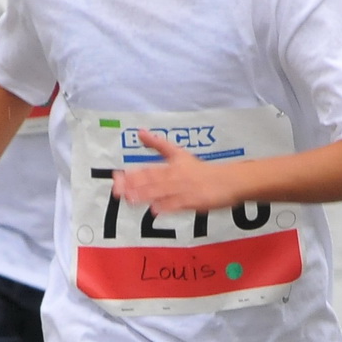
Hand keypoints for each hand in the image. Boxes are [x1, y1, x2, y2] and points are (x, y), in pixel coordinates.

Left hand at [112, 130, 237, 213]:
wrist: (225, 181)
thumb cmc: (200, 170)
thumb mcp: (178, 153)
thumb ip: (158, 144)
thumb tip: (140, 131)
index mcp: (170, 165)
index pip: (147, 170)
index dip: (131, 174)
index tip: (116, 176)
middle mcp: (174, 176)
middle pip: (151, 181)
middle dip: (133, 186)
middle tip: (117, 190)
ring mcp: (183, 189)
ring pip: (161, 192)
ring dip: (145, 196)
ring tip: (130, 199)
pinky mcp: (193, 201)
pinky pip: (178, 204)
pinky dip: (166, 206)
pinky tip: (155, 210)